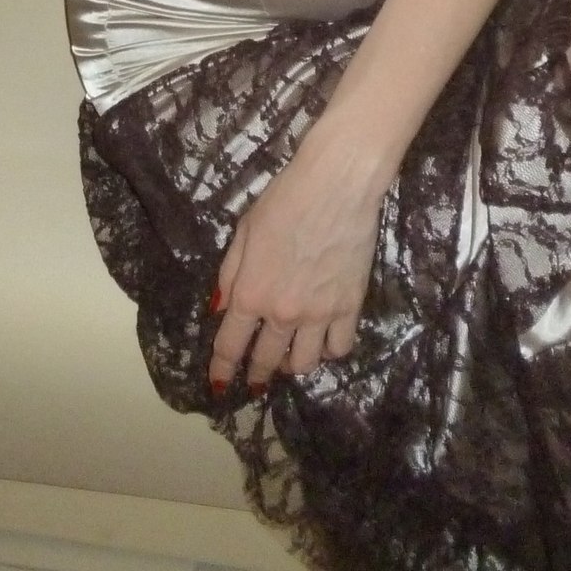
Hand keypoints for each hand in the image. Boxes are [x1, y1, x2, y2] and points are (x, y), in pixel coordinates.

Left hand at [208, 137, 385, 395]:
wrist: (336, 186)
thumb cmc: (284, 200)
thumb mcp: (243, 232)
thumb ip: (230, 275)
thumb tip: (220, 311)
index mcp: (250, 294)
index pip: (231, 346)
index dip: (222, 369)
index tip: (219, 384)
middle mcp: (282, 313)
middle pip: (267, 360)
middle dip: (257, 374)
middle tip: (255, 379)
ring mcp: (319, 314)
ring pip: (304, 363)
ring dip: (292, 365)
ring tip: (289, 358)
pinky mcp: (350, 307)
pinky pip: (339, 347)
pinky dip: (329, 350)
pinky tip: (324, 341)